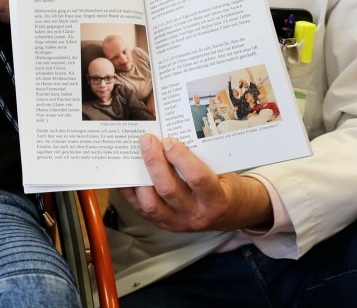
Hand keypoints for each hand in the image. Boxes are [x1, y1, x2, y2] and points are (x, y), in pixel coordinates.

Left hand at [118, 134, 273, 233]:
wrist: (231, 213)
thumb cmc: (225, 185)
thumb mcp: (223, 170)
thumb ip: (201, 156)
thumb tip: (171, 132)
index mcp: (217, 200)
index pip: (198, 179)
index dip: (181, 158)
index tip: (169, 140)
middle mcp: (196, 215)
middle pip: (169, 189)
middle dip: (154, 161)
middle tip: (147, 140)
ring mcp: (178, 223)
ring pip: (151, 203)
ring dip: (139, 177)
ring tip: (134, 155)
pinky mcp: (164, 225)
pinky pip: (141, 209)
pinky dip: (130, 191)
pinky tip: (125, 174)